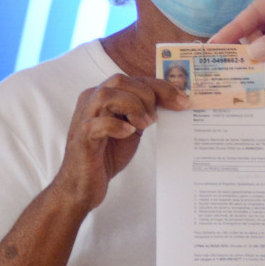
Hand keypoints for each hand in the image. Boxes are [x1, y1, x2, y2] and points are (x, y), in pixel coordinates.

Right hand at [55, 75, 186, 211]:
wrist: (83, 185)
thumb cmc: (107, 155)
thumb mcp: (131, 128)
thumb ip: (143, 113)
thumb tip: (172, 102)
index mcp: (103, 96)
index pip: (134, 80)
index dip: (161, 87)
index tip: (182, 101)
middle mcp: (90, 101)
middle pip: (120, 81)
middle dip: (146, 95)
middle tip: (155, 119)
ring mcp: (84, 118)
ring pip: (106, 95)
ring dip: (131, 107)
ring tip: (143, 125)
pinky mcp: (82, 138)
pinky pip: (97, 124)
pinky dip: (116, 126)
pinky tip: (127, 133)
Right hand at [210, 0, 264, 95]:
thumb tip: (253, 51)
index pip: (252, 12)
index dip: (233, 29)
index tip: (215, 44)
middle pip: (248, 32)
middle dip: (237, 48)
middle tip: (217, 65)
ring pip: (254, 50)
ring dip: (246, 63)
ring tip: (228, 77)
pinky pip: (264, 64)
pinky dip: (256, 72)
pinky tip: (244, 83)